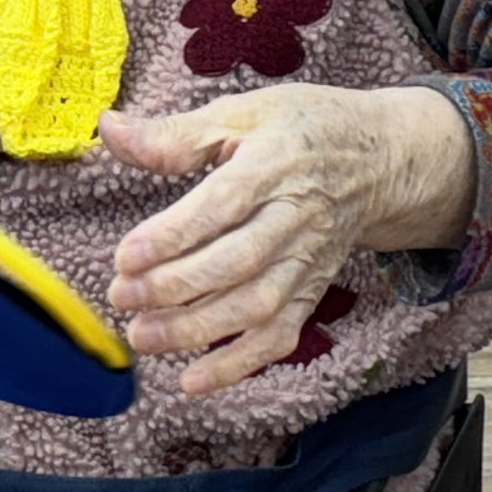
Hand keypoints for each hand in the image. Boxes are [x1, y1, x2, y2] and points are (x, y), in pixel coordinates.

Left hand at [99, 84, 474, 395]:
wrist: (381, 160)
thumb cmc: (303, 128)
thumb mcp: (244, 112)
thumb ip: (176, 133)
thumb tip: (110, 130)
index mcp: (276, 163)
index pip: (224, 204)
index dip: (174, 234)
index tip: (125, 257)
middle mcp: (297, 216)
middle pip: (238, 262)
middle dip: (175, 287)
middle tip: (122, 296)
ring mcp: (308, 258)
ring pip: (257, 306)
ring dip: (198, 329)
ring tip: (144, 336)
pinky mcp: (313, 289)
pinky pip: (280, 335)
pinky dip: (239, 364)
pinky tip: (193, 379)